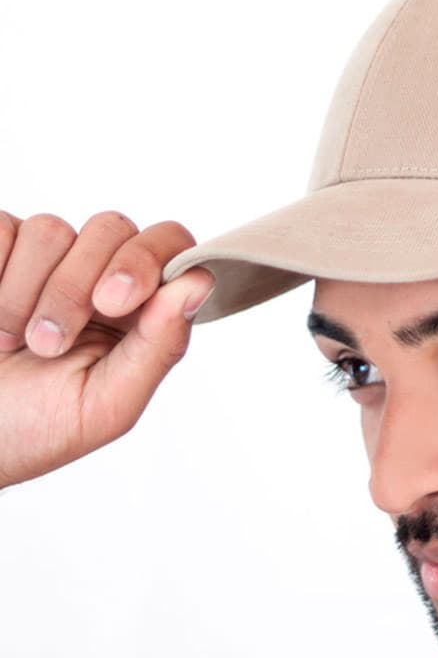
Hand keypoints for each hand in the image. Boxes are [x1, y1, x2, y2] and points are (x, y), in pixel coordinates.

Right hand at [0, 211, 214, 487]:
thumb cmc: (35, 429)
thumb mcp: (107, 405)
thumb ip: (160, 346)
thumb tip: (198, 283)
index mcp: (141, 308)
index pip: (171, 245)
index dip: (148, 259)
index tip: (114, 303)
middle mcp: (98, 272)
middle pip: (113, 228)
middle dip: (75, 287)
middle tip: (49, 344)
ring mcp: (45, 256)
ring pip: (51, 229)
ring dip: (24, 295)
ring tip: (12, 343)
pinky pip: (2, 228)